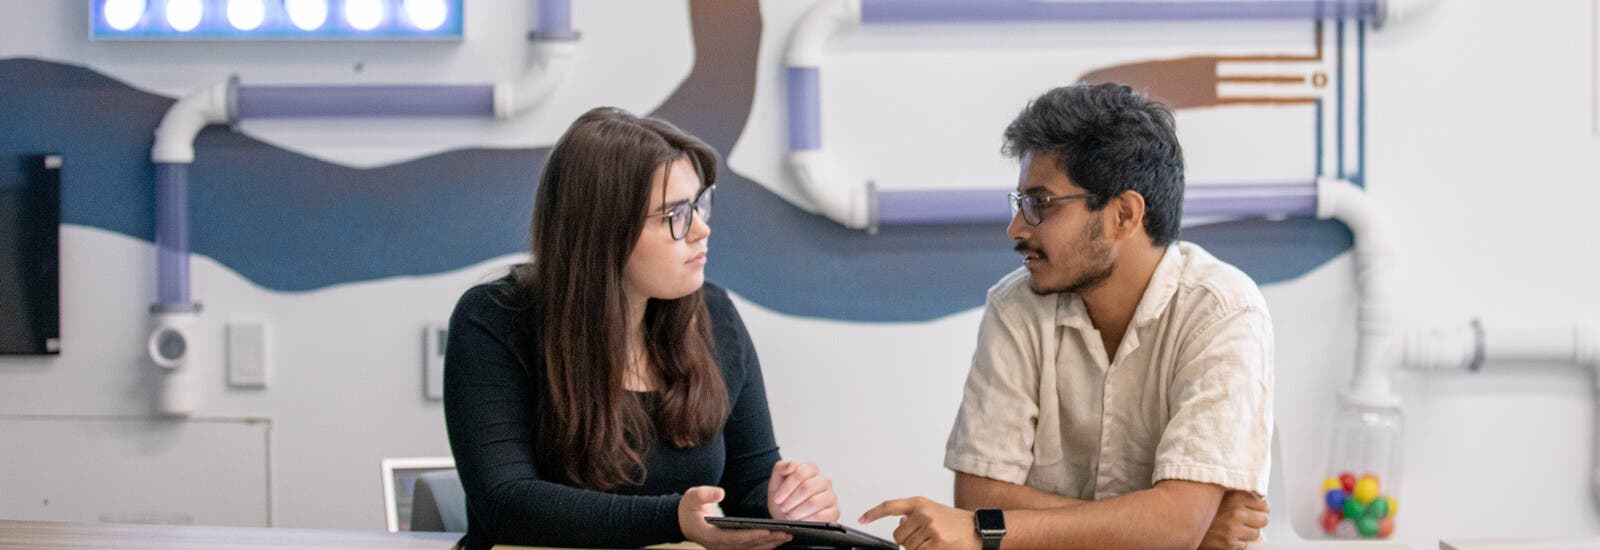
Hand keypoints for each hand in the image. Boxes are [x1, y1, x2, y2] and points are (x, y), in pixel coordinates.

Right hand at [678, 486, 790, 549]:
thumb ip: (704, 494)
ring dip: (770, 544)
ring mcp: (725, 549)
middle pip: (748, 546)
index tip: (768, 531)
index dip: (752, 535)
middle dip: (768, 540)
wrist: (683, 522)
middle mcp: (719, 546)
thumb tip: (720, 493)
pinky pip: (751, 548)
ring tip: (787, 535)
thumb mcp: (692, 496)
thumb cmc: (689, 508)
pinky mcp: (731, 547)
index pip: (735, 538)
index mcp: (710, 536)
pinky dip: (765, 545)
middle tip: (787, 533)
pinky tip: (778, 538)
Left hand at [767, 460, 839, 521]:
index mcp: (811, 469)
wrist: (786, 514)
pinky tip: (800, 521)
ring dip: (797, 511)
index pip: (801, 473)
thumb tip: (792, 465)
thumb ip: (781, 468)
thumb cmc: (784, 496)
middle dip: (791, 501)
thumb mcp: (777, 480)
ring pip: (814, 503)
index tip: (778, 498)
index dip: (787, 487)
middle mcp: (824, 481)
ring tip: (790, 515)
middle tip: (783, 508)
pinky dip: (807, 520)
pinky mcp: (834, 511)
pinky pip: (822, 516)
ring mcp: (831, 496)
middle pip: (807, 488)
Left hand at [859, 496, 978, 549]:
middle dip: (907, 541)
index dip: (873, 513)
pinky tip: (938, 547)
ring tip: (935, 541)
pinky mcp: (936, 543)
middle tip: (925, 539)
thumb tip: (898, 523)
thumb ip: (914, 516)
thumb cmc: (957, 522)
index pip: (890, 506)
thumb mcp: (934, 511)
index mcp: (919, 503)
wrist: (978, 530)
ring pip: (908, 547)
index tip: (862, 518)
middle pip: (898, 536)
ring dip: (918, 549)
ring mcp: (929, 528)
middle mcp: (923, 513)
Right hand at [1198, 490, 1268, 549]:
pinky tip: (1227, 535)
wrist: (1180, 523)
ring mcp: (1233, 530)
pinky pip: (1244, 545)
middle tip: (1246, 519)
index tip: (1252, 508)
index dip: (1258, 507)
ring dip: (1247, 532)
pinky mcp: (1229, 544)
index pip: (1263, 504)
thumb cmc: (1197, 507)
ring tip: (1234, 528)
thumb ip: (1234, 492)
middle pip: (1264, 520)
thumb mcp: (1216, 493)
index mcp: (1235, 496)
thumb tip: (1255, 496)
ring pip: (1256, 534)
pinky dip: (1237, 542)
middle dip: (1256, 520)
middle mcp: (1236, 513)